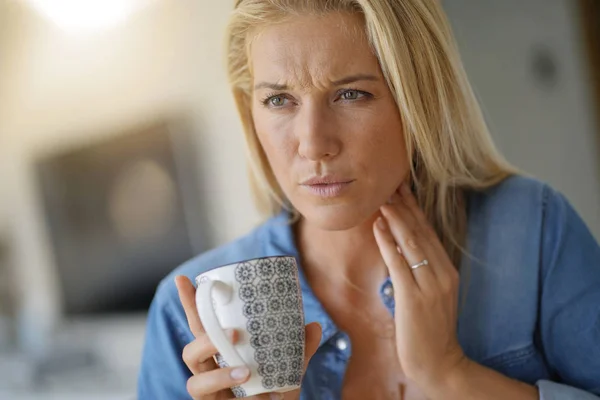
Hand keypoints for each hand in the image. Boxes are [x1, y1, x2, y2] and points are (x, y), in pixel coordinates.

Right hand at [175, 276, 321, 399]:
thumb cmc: (275, 393)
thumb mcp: (291, 369)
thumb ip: (300, 349)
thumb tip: (314, 326)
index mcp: (225, 350)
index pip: (205, 323)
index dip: (192, 302)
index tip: (183, 278)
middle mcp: (210, 365)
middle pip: (191, 337)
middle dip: (199, 323)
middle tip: (232, 329)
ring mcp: (206, 385)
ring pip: (190, 358)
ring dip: (210, 349)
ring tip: (239, 356)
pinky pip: (201, 388)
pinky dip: (221, 379)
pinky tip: (243, 376)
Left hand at [372, 183, 466, 390]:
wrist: (439, 362)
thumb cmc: (429, 329)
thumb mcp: (430, 295)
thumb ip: (419, 272)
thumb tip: (398, 248)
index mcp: (447, 271)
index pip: (429, 232)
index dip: (415, 208)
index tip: (402, 188)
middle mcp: (443, 273)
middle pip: (421, 232)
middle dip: (404, 206)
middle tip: (389, 182)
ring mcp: (430, 285)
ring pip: (412, 243)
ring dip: (396, 218)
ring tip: (382, 198)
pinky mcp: (414, 298)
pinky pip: (399, 264)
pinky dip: (388, 243)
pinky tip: (378, 226)